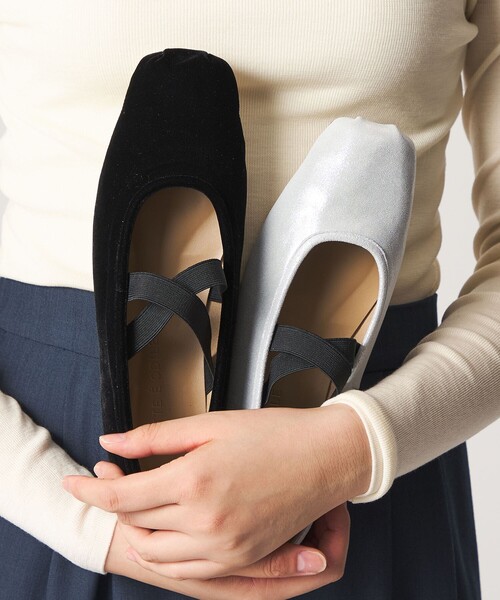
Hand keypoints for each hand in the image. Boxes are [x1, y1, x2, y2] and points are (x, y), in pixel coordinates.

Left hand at [63, 404, 370, 579]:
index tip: (73, 481)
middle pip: (136, 523)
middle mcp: (205, 522)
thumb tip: (111, 440)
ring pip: (156, 553)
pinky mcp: (240, 558)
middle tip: (106, 479)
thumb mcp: (210, 423)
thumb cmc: (274, 433)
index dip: (90, 488)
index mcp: (195, 481)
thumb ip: (154, 436)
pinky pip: (187, 570)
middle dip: (111, 503)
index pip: (122, 495)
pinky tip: (162, 533)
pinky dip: (165, 553)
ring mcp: (224, 547)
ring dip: (134, 532)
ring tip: (131, 506)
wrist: (326, 458)